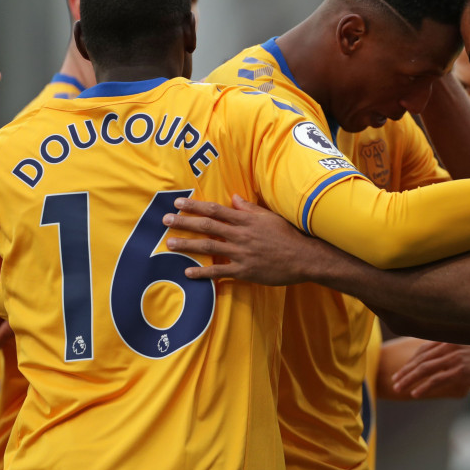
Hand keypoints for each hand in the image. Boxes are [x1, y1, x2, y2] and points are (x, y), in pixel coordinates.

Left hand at [162, 195, 325, 285]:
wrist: (304, 258)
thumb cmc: (288, 235)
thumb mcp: (269, 217)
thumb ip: (249, 208)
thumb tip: (233, 197)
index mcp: (246, 220)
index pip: (216, 210)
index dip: (195, 205)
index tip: (179, 203)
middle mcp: (241, 234)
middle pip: (207, 226)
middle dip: (185, 222)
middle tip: (165, 220)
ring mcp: (242, 253)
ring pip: (209, 246)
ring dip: (187, 245)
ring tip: (170, 243)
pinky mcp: (245, 271)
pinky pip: (219, 271)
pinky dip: (202, 272)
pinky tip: (187, 271)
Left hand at [390, 342, 469, 397]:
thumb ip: (457, 355)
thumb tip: (445, 367)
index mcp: (453, 339)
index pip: (425, 349)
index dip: (411, 360)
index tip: (402, 370)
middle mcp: (452, 345)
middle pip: (421, 358)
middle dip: (406, 370)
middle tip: (394, 380)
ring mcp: (456, 357)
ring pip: (425, 369)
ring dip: (409, 379)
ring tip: (398, 388)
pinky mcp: (462, 371)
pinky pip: (437, 380)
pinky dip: (423, 387)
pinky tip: (415, 393)